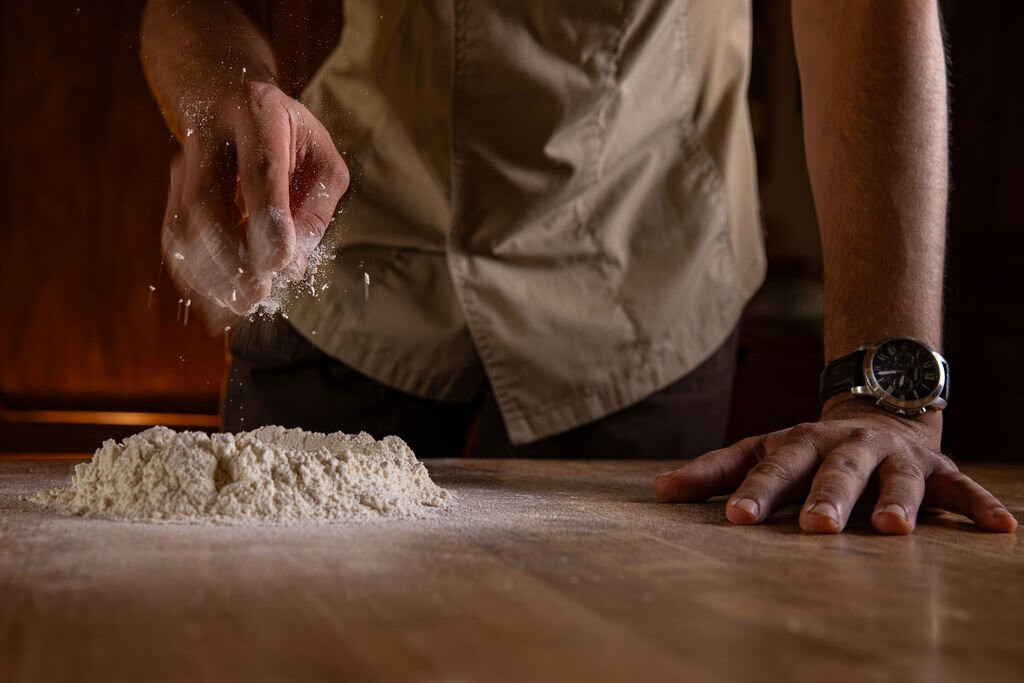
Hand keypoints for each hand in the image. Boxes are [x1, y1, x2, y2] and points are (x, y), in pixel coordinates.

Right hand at [161, 80, 348, 316]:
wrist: (233, 102)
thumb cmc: (291, 137)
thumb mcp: (322, 161)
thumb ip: (316, 209)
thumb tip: (293, 266)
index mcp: (257, 113)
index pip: (259, 172)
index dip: (267, 222)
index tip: (280, 265)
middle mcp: (209, 133)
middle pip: (208, 202)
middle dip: (232, 258)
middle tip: (258, 294)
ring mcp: (183, 160)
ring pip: (183, 224)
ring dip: (210, 272)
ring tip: (241, 303)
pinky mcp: (171, 188)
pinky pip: (174, 235)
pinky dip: (193, 272)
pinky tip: (218, 297)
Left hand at [653, 396, 1017, 533]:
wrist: (876, 414)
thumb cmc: (806, 448)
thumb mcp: (761, 450)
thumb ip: (713, 472)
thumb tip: (656, 491)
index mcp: (800, 443)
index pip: (772, 468)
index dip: (754, 493)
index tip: (735, 521)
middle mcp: (847, 448)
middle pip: (834, 472)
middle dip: (826, 499)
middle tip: (814, 528)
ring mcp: (894, 457)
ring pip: (897, 479)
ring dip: (897, 503)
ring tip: (893, 531)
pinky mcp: (937, 470)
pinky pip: (962, 489)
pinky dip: (980, 506)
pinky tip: (1002, 530)